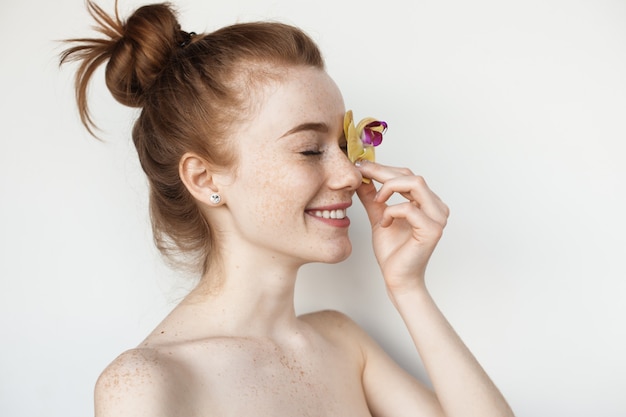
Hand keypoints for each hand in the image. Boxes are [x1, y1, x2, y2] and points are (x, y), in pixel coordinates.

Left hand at [355, 161, 448, 293]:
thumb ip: (373, 197)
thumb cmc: (393, 251)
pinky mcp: (432, 230)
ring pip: (415, 184)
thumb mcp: (379, 216)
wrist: (397, 278)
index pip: (407, 175)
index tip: (362, 165)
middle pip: (411, 175)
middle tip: (362, 172)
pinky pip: (409, 208)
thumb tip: (362, 177)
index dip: (384, 168)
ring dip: (390, 187)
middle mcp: (437, 207)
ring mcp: (438, 218)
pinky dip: (392, 212)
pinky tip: (384, 223)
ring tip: (377, 200)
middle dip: (383, 172)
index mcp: (427, 202)